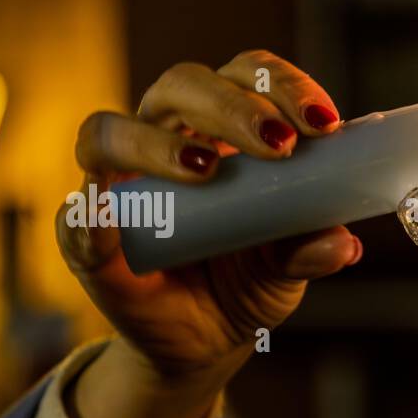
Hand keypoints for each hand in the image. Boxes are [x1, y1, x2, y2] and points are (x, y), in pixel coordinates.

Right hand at [55, 50, 360, 417]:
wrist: (206, 342)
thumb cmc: (248, 281)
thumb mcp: (289, 268)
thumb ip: (309, 250)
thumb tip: (342, 244)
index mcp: (225, 129)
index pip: (248, 76)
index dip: (283, 86)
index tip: (324, 124)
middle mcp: (166, 137)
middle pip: (184, 85)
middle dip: (233, 106)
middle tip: (279, 144)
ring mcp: (119, 183)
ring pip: (112, 130)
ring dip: (158, 144)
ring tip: (205, 171)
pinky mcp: (85, 236)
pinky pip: (75, 216)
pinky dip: (91, 215)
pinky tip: (109, 218)